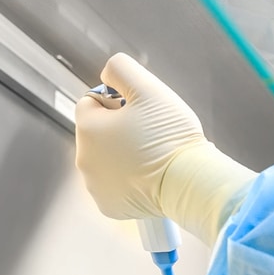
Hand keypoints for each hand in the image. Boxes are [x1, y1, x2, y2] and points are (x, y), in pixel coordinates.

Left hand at [74, 54, 255, 242]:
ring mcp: (95, 186)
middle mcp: (83, 159)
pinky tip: (147, 177)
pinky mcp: (109, 206)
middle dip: (118, 130)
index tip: (141, 112)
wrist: (190, 182)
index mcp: (87, 128)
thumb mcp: (149, 88)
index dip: (117, 102)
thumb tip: (106, 74)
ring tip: (152, 156)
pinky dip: (127, 180)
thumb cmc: (171, 136)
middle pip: (97, 133)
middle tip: (151, 134)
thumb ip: (120, 68)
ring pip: (105, 160)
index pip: (91, 102)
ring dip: (121, 155)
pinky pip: (114, 185)